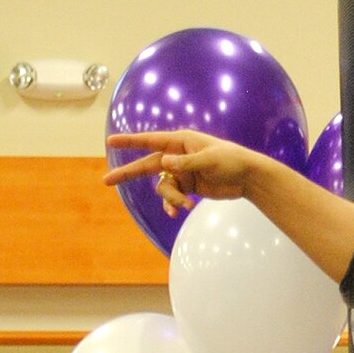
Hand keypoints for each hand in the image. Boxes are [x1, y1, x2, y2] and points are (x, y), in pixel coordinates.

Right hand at [104, 128, 264, 218]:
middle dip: (127, 174)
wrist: (247, 177)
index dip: (129, 142)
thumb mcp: (209, 160)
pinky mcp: (188, 187)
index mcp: (180, 141)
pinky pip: (172, 197)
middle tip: (106, 181)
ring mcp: (181, 172)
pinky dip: (173, 204)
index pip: (150, 141)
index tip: (110, 142)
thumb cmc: (231, 161)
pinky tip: (179, 211)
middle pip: (146, 165)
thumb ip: (185, 163)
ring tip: (184, 205)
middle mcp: (176, 156)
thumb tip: (164, 164)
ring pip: (163, 187)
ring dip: (170, 198)